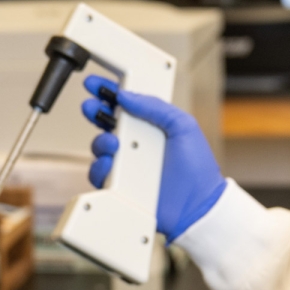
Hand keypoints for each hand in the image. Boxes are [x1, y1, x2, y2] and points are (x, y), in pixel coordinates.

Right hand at [80, 75, 226, 240]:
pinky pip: (99, 173)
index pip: (126, 103)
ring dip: (100, 140)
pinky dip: (100, 167)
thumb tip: (127, 96)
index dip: (109, 92)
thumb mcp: (183, 126)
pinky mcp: (120, 185)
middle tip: (92, 107)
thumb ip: (156, 107)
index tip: (96, 84)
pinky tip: (111, 164)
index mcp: (151, 125)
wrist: (197, 206)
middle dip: (94, 111)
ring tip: (113, 143)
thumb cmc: (197, 169)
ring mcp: (127, 164)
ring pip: (100, 147)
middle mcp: (136, 143)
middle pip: (106, 122)